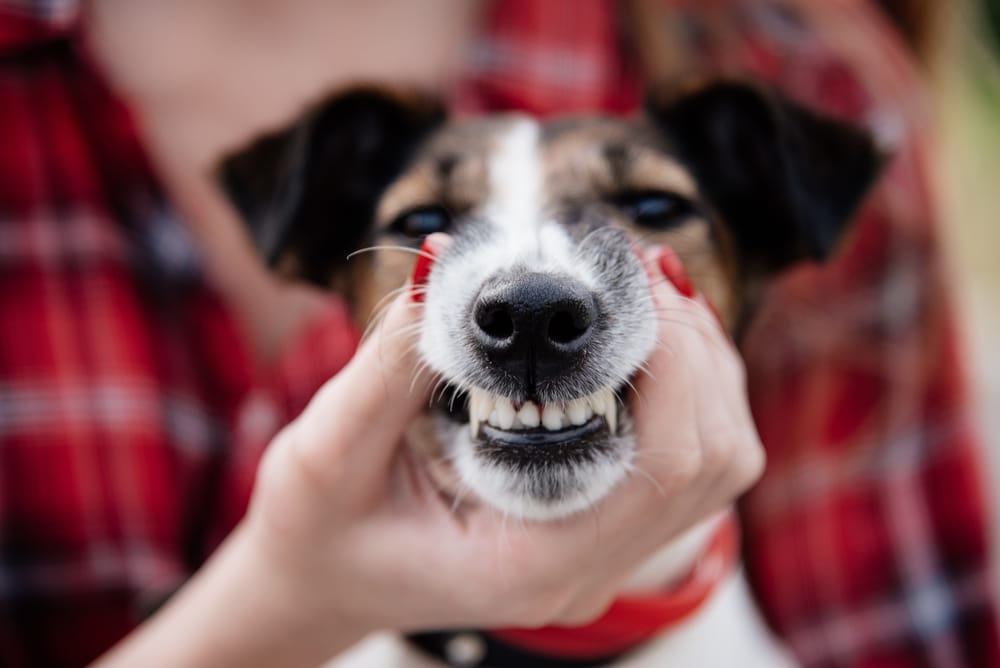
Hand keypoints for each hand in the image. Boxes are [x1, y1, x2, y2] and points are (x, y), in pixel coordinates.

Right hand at [97, 238, 763, 667]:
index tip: (629, 277)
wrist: (319, 581)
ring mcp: (601, 550)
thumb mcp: (327, 450)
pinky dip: (684, 385)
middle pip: (718, 457)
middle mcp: (586, 568)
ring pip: (721, 457)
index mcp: (532, 563)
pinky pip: (686, 454)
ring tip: (643, 293)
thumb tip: (446, 263)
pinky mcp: (598, 523)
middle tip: (637, 272)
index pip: (666, 465)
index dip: (672, 357)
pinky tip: (639, 334)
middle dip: (695, 349)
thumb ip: (392, 363)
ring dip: (700, 364)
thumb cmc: (315, 533)